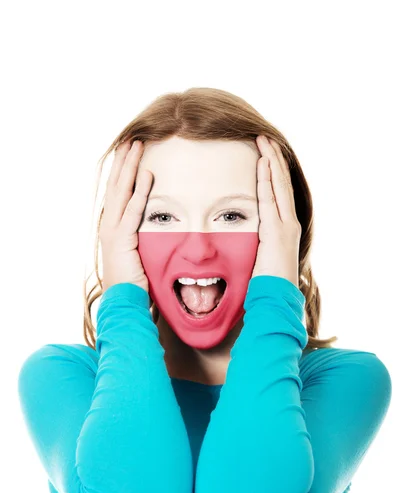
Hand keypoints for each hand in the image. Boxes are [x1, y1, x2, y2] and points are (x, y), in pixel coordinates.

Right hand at [100, 140, 152, 292]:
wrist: (123, 301)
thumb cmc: (133, 282)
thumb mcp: (137, 254)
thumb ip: (142, 237)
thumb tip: (156, 227)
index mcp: (112, 227)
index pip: (118, 192)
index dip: (123, 171)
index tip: (129, 152)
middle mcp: (109, 225)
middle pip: (116, 185)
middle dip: (124, 161)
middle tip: (131, 138)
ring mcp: (113, 231)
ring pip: (122, 191)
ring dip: (130, 167)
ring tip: (136, 145)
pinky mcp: (122, 239)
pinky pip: (133, 210)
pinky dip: (140, 191)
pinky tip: (146, 174)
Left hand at [251, 135, 300, 288]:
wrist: (275, 298)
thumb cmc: (265, 284)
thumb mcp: (259, 258)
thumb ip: (255, 244)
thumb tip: (244, 240)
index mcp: (283, 229)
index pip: (278, 194)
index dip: (272, 173)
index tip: (264, 154)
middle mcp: (288, 223)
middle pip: (281, 183)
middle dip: (273, 159)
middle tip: (264, 137)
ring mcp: (286, 225)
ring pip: (279, 186)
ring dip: (271, 161)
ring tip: (265, 141)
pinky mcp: (279, 230)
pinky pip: (271, 198)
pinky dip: (268, 179)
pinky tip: (263, 161)